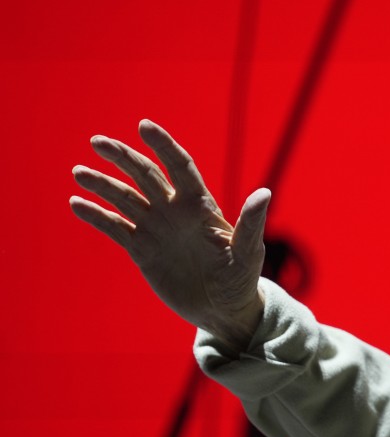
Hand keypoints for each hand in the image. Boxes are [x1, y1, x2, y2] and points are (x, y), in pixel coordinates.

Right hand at [70, 119, 269, 350]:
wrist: (223, 311)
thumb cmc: (241, 280)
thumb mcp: (248, 252)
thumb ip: (250, 222)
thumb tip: (264, 192)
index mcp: (200, 206)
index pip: (179, 166)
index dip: (163, 145)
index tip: (144, 126)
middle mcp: (175, 211)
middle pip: (145, 175)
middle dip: (123, 157)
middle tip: (97, 143)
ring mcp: (156, 229)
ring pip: (125, 198)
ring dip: (103, 184)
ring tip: (80, 172)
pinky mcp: (142, 249)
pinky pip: (115, 227)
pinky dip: (96, 215)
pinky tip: (77, 204)